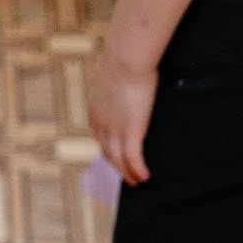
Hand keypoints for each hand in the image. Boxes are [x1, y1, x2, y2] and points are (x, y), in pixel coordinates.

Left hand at [89, 45, 157, 185]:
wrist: (126, 60)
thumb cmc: (124, 61)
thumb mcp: (116, 76)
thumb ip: (118, 84)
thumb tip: (128, 79)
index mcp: (95, 110)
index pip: (100, 137)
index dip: (109, 150)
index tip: (116, 158)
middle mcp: (100, 124)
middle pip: (107, 152)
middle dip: (117, 166)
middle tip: (127, 176)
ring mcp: (114, 129)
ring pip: (118, 160)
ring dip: (128, 174)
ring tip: (138, 182)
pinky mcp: (130, 131)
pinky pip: (133, 158)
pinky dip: (138, 170)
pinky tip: (146, 177)